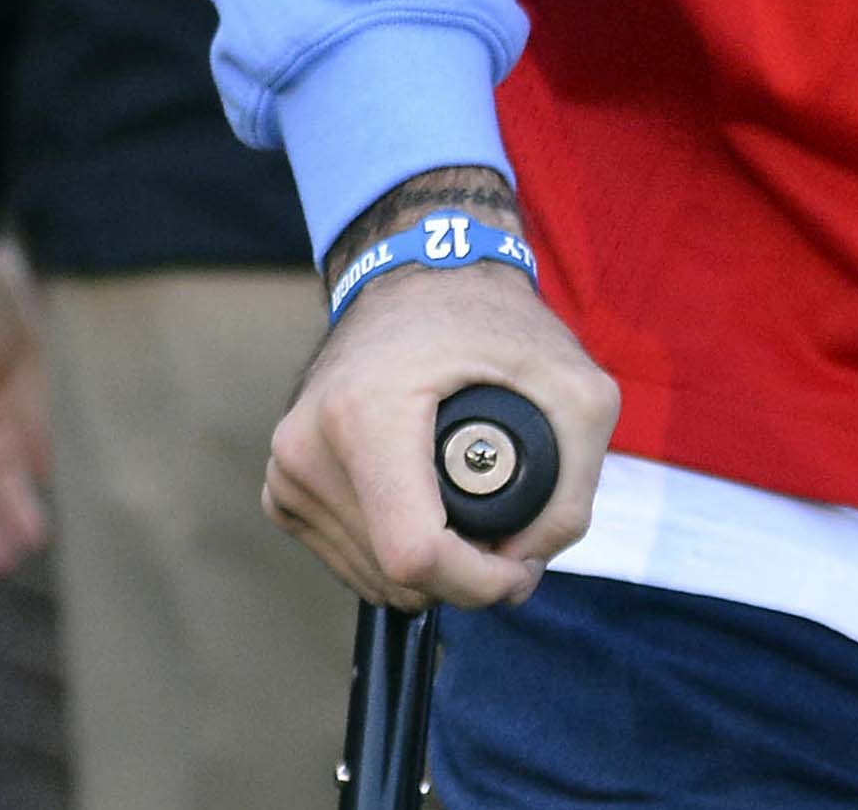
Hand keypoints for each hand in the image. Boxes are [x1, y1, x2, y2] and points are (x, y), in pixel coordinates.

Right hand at [266, 257, 616, 612]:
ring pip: (370, 577)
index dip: (478, 583)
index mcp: (364, 414)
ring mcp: (287, 468)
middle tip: (505, 535)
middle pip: (395, 575)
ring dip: (429, 572)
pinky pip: (345, 560)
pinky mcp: (281, 485)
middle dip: (463, 577)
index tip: (519, 566)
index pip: (414, 553)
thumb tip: (530, 560)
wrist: (412, 274)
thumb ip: (576, 483)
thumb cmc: (488, 321)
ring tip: (469, 515)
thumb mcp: (570, 383)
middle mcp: (308, 445)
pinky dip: (392, 558)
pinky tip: (424, 511)